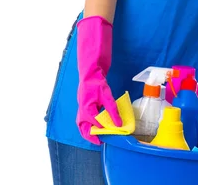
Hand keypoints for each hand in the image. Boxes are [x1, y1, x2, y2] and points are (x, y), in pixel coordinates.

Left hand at [75, 16, 121, 144]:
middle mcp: (83, 97)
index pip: (80, 119)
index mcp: (82, 99)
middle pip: (83, 118)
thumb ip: (96, 101)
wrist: (93, 55)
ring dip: (99, 123)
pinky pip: (107, 101)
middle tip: (99, 140)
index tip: (94, 141)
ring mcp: (90, 91)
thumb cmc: (93, 74)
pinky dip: (112, 111)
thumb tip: (103, 115)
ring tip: (107, 132)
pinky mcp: (99, 85)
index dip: (85, 131)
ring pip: (92, 112)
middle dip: (90, 130)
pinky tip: (117, 119)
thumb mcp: (94, 89)